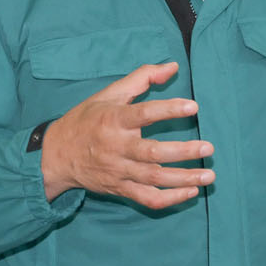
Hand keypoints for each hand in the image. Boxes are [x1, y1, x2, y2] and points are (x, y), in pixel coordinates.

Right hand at [40, 63, 214, 209]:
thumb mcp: (108, 94)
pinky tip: (190, 192)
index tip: (193, 107)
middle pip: (153, 153)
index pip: (144, 114)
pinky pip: (148, 199)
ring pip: (154, 179)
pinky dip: (170, 199)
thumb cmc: (86, 120)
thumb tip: (172, 66)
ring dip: (184, 179)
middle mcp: (116, 147)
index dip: (169, 110)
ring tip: (209, 176)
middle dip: (183, 152)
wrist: (56, 155)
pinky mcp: (120, 189)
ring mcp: (119, 171)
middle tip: (208, 148)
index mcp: (113, 120)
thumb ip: (142, 78)